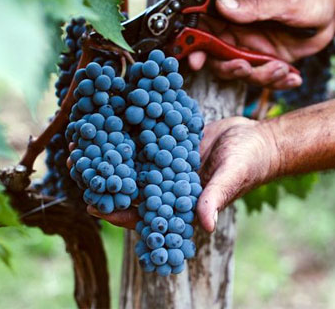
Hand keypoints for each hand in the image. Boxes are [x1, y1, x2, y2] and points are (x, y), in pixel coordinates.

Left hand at [67, 117, 279, 231]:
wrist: (260, 138)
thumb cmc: (251, 163)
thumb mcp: (232, 178)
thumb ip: (215, 198)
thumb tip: (207, 225)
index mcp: (178, 202)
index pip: (142, 213)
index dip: (117, 211)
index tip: (93, 204)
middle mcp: (166, 183)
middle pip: (127, 183)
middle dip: (101, 175)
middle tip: (75, 161)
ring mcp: (164, 161)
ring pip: (130, 157)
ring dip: (107, 147)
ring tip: (82, 134)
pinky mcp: (167, 139)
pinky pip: (143, 133)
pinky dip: (126, 123)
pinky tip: (107, 109)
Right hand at [187, 0, 334, 88]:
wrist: (332, 10)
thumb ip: (253, 5)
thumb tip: (222, 6)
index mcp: (236, 8)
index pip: (206, 26)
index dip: (197, 45)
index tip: (197, 60)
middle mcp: (240, 30)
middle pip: (219, 56)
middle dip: (231, 68)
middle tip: (246, 67)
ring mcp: (254, 47)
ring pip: (243, 72)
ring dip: (261, 76)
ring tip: (282, 68)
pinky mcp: (269, 60)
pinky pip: (265, 78)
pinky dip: (278, 82)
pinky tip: (293, 78)